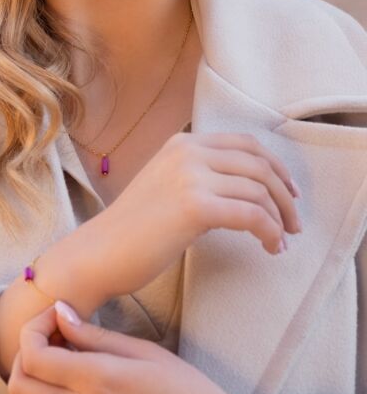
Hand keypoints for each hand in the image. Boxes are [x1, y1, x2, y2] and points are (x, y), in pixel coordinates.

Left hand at [7, 301, 233, 393]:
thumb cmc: (180, 388)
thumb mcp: (141, 352)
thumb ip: (94, 336)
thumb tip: (59, 311)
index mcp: (95, 380)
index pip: (32, 356)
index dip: (34, 328)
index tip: (57, 314)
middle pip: (18, 384)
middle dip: (25, 353)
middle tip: (54, 334)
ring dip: (33, 374)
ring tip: (62, 354)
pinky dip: (46, 393)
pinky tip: (71, 377)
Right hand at [96, 129, 301, 298]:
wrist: (100, 251)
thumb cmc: (133, 228)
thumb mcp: (167, 184)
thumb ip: (199, 175)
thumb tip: (245, 189)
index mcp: (182, 142)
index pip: (245, 143)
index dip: (276, 166)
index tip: (289, 193)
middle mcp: (187, 151)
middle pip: (259, 163)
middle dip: (285, 194)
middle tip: (294, 222)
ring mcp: (190, 175)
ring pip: (259, 189)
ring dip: (280, 218)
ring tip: (281, 240)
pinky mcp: (195, 206)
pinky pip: (252, 214)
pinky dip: (270, 232)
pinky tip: (270, 247)